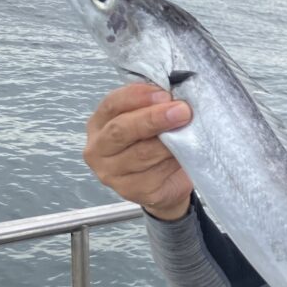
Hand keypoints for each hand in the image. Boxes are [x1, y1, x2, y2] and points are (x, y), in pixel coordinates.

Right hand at [84, 83, 193, 219]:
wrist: (165, 182)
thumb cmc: (154, 142)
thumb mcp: (149, 118)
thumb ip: (152, 105)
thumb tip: (172, 95)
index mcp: (99, 123)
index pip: (112, 104)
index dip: (138, 97)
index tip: (164, 94)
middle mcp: (98, 149)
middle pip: (121, 130)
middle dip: (153, 118)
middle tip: (182, 111)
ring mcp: (112, 174)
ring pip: (142, 153)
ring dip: (169, 141)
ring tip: (189, 130)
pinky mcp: (132, 191)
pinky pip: (156, 173)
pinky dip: (174, 161)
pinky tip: (184, 154)